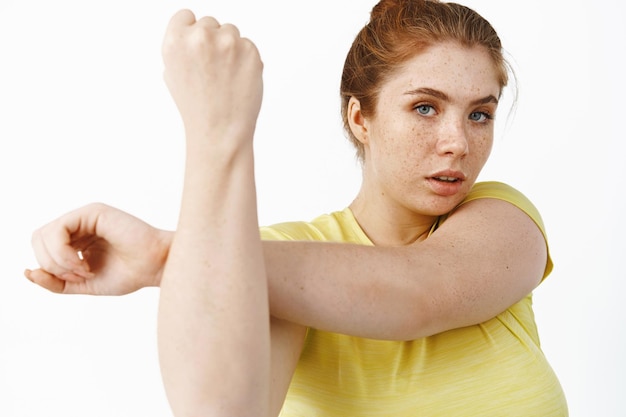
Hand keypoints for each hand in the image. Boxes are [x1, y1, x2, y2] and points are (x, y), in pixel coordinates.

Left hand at [25, 203, 170, 294]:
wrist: (156, 267)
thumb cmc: (130, 274)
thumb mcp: (83, 284)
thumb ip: (56, 282)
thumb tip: (28, 273)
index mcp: (77, 239)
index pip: (42, 249)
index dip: (50, 269)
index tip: (78, 280)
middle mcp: (79, 225)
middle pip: (37, 240)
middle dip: (52, 265)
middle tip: (80, 276)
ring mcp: (85, 216)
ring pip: (44, 235)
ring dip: (58, 261)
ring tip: (84, 270)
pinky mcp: (93, 212)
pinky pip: (58, 230)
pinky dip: (63, 252)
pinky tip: (82, 263)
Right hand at [161, 10, 262, 147]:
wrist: (219, 131)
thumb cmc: (196, 107)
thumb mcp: (172, 74)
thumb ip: (180, 47)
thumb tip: (191, 30)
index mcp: (175, 41)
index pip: (186, 16)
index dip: (191, 32)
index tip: (197, 48)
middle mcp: (200, 37)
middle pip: (210, 23)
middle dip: (212, 41)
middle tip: (213, 70)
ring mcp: (227, 42)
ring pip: (231, 32)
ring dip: (231, 49)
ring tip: (225, 77)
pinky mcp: (250, 50)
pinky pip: (248, 46)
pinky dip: (246, 59)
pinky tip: (238, 79)